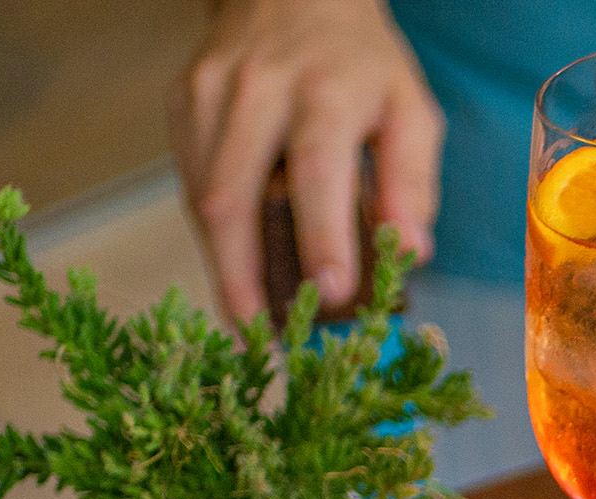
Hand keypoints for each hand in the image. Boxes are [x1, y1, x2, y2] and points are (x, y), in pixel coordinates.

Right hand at [170, 0, 443, 319]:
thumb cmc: (361, 63)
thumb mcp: (411, 109)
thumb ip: (414, 180)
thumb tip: (411, 253)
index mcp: (324, 91)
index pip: (317, 170)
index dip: (322, 237)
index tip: (332, 294)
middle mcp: (256, 89)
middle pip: (235, 195)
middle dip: (243, 275)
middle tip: (261, 338)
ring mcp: (207, 95)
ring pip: (203, 196)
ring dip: (223, 266)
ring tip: (248, 322)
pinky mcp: (181, 104)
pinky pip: (190, 183)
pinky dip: (212, 234)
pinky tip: (234, 270)